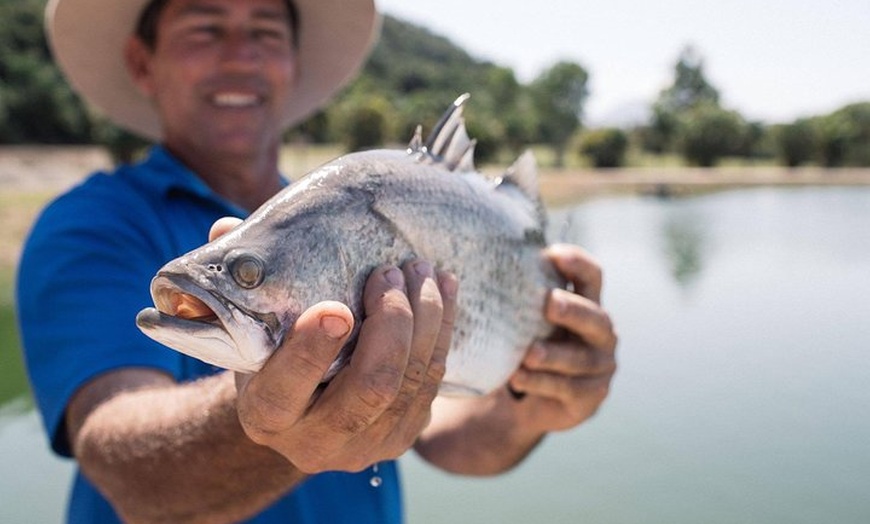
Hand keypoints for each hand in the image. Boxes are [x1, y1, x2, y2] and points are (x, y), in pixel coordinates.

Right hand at [215, 215, 457, 472]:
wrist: (299, 413)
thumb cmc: (270, 354)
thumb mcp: (248, 327)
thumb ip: (240, 281)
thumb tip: (226, 230)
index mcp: (265, 417)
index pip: (285, 390)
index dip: (310, 352)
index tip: (336, 307)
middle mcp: (315, 443)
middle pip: (370, 389)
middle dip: (391, 324)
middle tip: (391, 271)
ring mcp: (367, 446)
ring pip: (411, 383)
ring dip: (426, 320)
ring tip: (422, 270)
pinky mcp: (404, 436)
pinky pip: (433, 383)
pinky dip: (443, 332)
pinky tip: (445, 291)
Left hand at [506, 243, 617, 432]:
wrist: (531, 400)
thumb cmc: (529, 344)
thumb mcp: (526, 319)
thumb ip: (519, 295)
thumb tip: (475, 263)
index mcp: (587, 304)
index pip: (592, 276)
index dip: (578, 264)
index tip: (554, 254)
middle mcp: (600, 334)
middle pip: (595, 318)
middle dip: (573, 310)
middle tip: (550, 303)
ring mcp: (600, 366)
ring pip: (580, 359)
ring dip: (553, 355)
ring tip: (528, 355)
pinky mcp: (590, 397)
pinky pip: (567, 389)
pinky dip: (541, 383)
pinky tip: (518, 378)